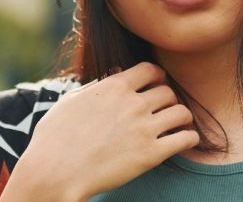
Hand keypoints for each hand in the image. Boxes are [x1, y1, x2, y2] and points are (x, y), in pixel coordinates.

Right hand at [0, 62, 198, 200]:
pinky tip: (182, 141)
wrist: (54, 173)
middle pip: (168, 91)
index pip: (151, 70)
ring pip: (182, 112)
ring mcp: (144, 128)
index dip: (156, 77)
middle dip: (166, 100)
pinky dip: (188, 138)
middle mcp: (133, 103)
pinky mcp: (152, 154)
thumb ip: (96, 87)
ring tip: (175, 125)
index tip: (155, 86)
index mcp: (114, 86)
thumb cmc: (54, 139)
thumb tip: (116, 74)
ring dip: (180, 117)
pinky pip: (186, 138)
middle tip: (162, 111)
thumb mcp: (71, 102)